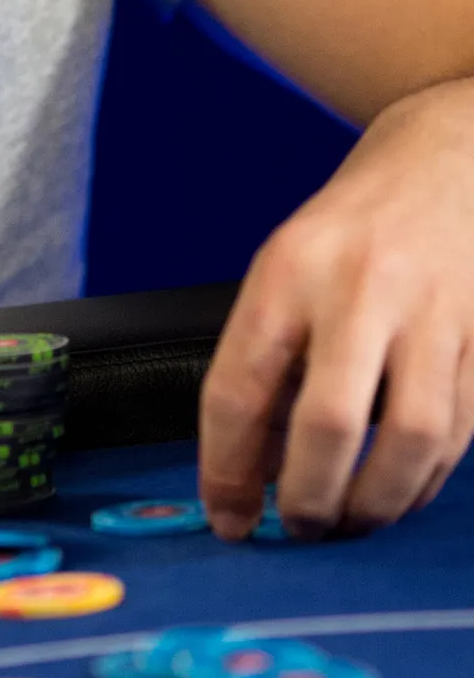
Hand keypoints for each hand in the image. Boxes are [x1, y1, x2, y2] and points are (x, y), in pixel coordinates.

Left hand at [199, 77, 473, 537]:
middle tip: (297, 528)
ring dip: (376, 502)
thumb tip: (254, 469)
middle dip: (309, 498)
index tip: (226, 515)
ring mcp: (434, 310)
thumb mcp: (289, 267)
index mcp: (290, 269)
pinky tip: (400, 486)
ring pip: (409, 439)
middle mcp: (361, 287)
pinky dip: (426, 476)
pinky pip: (458, 429)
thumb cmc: (358, 220)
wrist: (454, 150)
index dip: (226, 469)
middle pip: (328, 424)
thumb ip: (270, 359)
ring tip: (352, 520)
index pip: (239, 389)